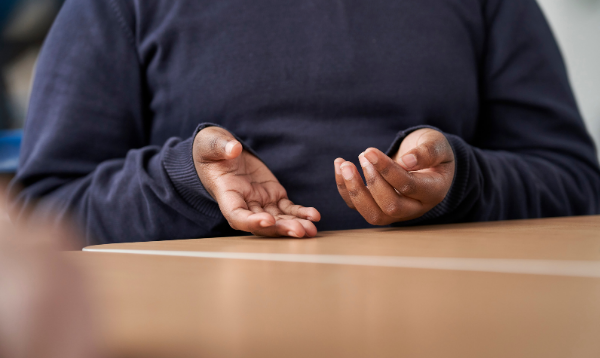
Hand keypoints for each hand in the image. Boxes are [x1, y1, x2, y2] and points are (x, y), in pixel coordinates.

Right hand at [193, 126, 320, 236]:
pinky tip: (314, 216)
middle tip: (299, 231)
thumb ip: (221, 147)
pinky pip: (287, 208)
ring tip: (311, 230)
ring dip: (294, 225)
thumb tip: (233, 149)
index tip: (268, 220)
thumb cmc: (212, 150)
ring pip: (278, 219)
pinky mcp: (273, 195)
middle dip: (280, 229)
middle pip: (262, 224)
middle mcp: (244, 204)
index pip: (237, 216)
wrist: (223, 152)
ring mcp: (260, 202)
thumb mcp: (212, 145)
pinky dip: (300, 212)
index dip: (252, 222)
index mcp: (227, 195)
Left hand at [334, 128, 454, 224]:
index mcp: (433, 191)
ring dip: (354, 190)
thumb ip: (427, 152)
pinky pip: (358, 206)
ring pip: (373, 214)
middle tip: (362, 155)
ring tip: (345, 165)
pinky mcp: (378, 208)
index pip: (408, 185)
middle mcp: (415, 208)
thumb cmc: (432, 150)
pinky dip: (344, 188)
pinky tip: (339, 165)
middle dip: (372, 182)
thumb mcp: (436, 144)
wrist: (427, 161)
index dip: (386, 169)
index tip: (369, 151)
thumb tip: (407, 161)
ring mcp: (396, 212)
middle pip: (391, 207)